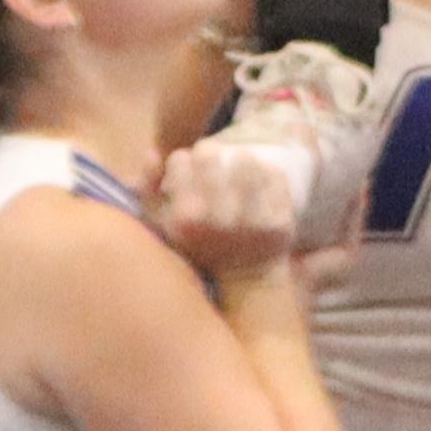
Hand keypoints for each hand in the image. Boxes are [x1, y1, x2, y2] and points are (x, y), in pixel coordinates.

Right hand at [151, 134, 320, 281]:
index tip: (187, 177)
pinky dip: (266, 175)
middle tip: (213, 169)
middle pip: (210, 152)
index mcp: (186, 219)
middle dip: (209, 157)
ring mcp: (254, 220)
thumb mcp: (162, 226)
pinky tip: (259, 188)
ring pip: (246, 159)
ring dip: (240, 162)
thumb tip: (152, 152)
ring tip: (237, 175)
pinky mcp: (282, 221)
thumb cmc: (197, 245)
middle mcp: (220, 218)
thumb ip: (148, 190)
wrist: (245, 278)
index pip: (179, 159)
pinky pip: (274, 174)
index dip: (182, 165)